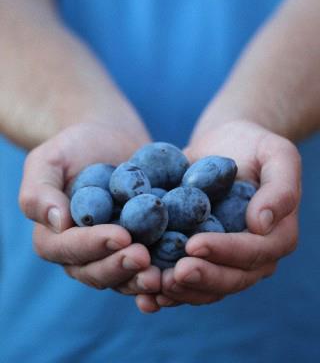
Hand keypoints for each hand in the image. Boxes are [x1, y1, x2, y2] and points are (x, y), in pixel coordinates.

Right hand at [19, 122, 160, 294]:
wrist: (109, 140)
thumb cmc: (74, 147)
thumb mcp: (49, 160)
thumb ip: (39, 191)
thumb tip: (57, 222)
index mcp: (54, 237)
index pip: (69, 247)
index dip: (93, 245)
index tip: (120, 236)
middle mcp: (82, 254)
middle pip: (96, 271)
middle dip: (120, 266)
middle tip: (144, 257)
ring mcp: (111, 254)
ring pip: (123, 277)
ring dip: (141, 279)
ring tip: (162, 274)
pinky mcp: (138, 247)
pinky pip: (148, 266)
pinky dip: (162, 272)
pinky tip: (179, 269)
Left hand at [135, 120, 300, 311]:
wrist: (224, 146)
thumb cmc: (253, 145)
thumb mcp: (277, 155)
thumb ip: (280, 188)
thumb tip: (262, 224)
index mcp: (275, 237)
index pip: (253, 252)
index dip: (224, 252)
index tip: (193, 244)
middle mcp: (252, 257)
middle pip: (229, 279)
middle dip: (199, 278)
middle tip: (170, 275)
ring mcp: (224, 260)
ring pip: (205, 287)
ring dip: (179, 292)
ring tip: (152, 286)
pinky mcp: (199, 256)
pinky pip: (185, 278)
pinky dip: (165, 289)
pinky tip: (142, 293)